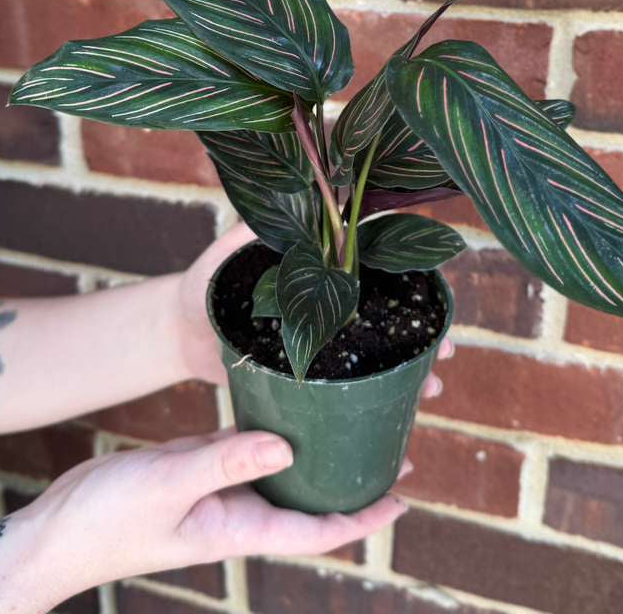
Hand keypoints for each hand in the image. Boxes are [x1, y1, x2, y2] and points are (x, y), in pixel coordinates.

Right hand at [0, 429, 409, 611]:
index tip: (403, 497)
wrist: (62, 525)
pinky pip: (250, 444)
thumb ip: (226, 464)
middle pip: (311, 497)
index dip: (365, 516)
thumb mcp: (170, 486)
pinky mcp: (205, 462)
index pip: (319, 529)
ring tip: (352, 419)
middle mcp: (242, 507)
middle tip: (391, 444)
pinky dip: (275, 428)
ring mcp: (225, 484)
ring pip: (284, 467)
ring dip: (316, 450)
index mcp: (242, 526)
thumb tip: (288, 448)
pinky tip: (292, 404)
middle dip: (351, 478)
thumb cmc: (109, 520)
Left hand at [173, 222, 452, 391]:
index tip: (437, 303)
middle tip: (446, 352)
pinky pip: (341, 386)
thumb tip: (276, 208)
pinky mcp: (303, 376)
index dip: (409, 289)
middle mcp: (325, 308)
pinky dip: (369, 398)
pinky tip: (393, 414)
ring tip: (431, 391)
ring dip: (405, 372)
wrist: (176, 331)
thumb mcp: (224, 255)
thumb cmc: (201, 284)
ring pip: (370, 357)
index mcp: (317, 276)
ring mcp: (317, 344)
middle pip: (384, 320)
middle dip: (420, 336)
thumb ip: (247, 235)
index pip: (375, 278)